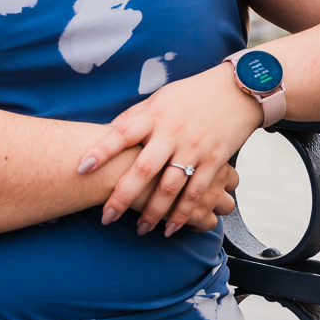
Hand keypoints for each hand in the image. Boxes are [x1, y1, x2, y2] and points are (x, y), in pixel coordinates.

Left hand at [79, 65, 261, 232]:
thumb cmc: (192, 94)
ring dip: (153, 212)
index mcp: (155, 115)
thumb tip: (107, 132)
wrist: (237, 90)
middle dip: (122, 196)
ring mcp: (194, 148)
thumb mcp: (160, 98)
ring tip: (141, 229)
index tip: (81, 168)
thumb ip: (135, 117)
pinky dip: (183, 212)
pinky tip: (171, 227)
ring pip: (170, 187)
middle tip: (106, 217)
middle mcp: (172, 132)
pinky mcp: (214, 161)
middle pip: (143, 169)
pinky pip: (196, 191)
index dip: (101, 151)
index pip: (122, 134)